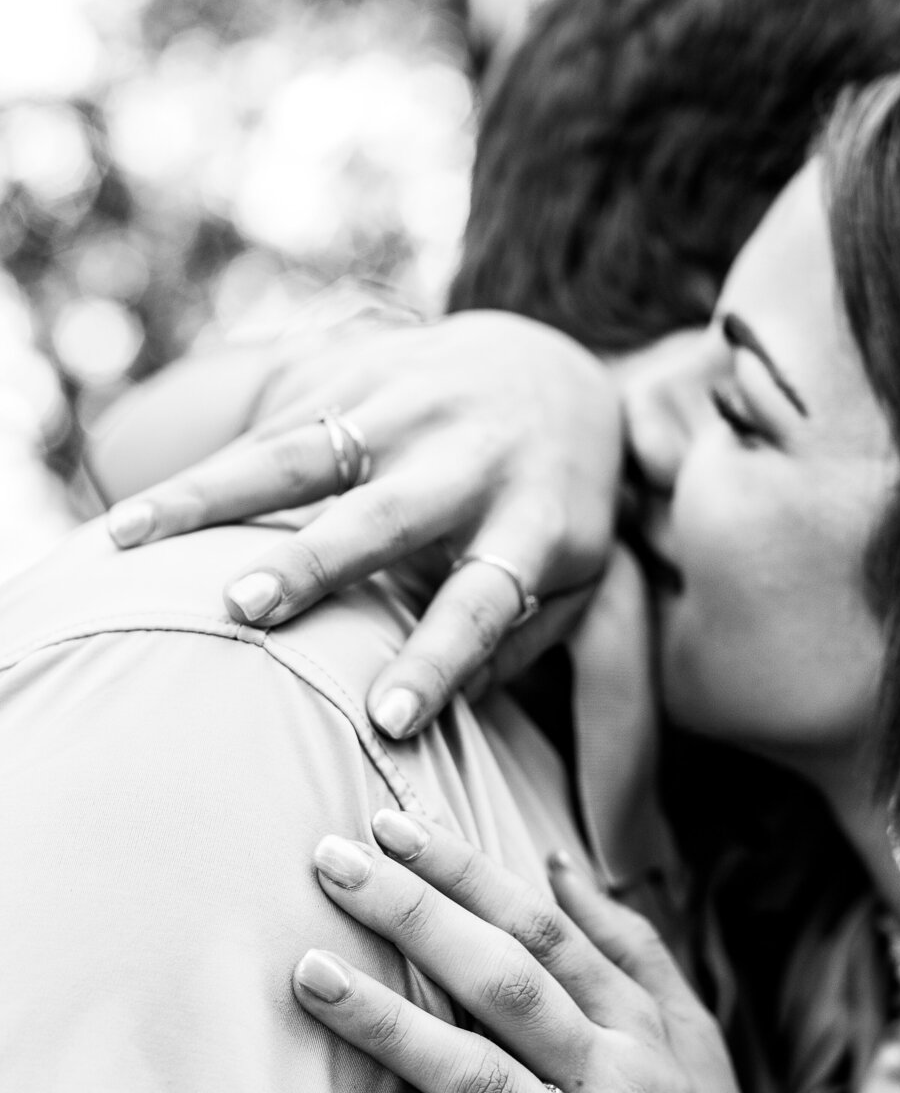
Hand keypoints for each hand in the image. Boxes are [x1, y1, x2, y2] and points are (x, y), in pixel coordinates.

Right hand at [105, 314, 622, 738]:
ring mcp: (409, 408)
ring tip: (133, 540)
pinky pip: (269, 427)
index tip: (390, 720)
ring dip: (213, 496)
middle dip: (313, 562)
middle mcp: (470, 460)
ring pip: (300, 453)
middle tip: (244, 608)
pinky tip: (134, 517)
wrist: (552, 368)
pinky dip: (201, 472)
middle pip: (387, 516)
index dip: (437, 659)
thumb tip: (447, 723)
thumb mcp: (572, 577)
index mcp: (533, 525)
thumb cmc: (552, 508)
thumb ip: (515, 643)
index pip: (484, 601)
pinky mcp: (358, 374)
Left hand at [292, 812, 835, 1092]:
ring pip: (481, 1081)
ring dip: (392, 1025)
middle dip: (416, 916)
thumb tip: (560, 861)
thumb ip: (629, 946)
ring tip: (311, 975)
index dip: (465, 871)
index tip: (390, 824)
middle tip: (331, 864)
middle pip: (505, 983)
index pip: (543, 929)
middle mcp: (616, 1082)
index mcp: (641, 1027)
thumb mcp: (694, 1037)